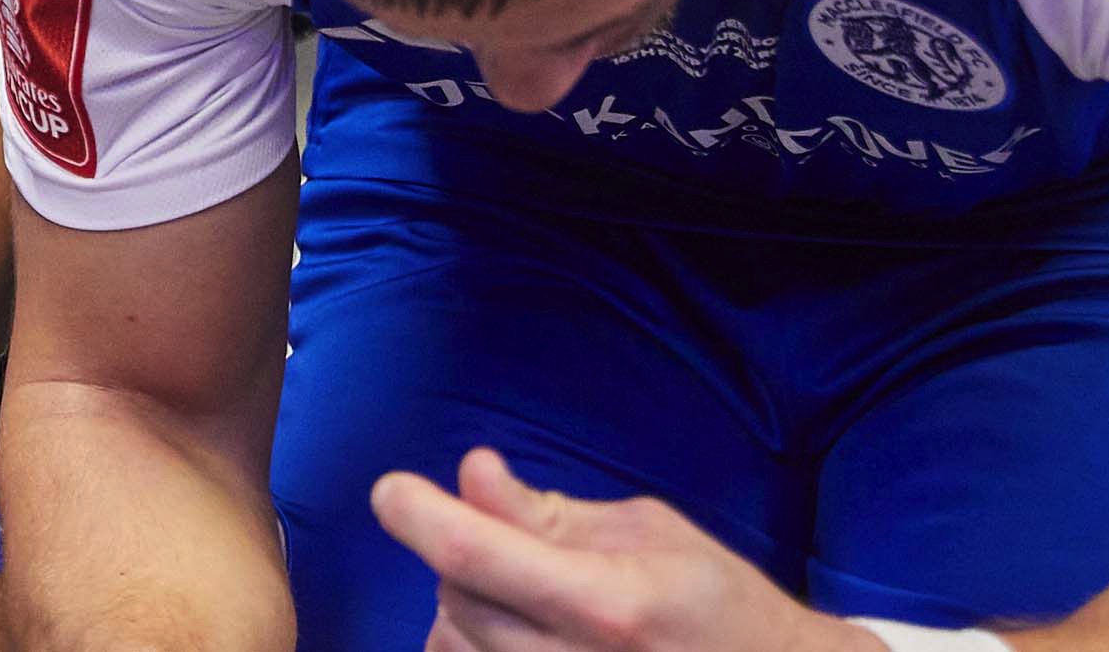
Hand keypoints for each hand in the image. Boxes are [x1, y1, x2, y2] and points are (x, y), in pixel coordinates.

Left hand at [373, 449, 866, 651]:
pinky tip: (511, 634)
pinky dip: (471, 649)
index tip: (393, 491)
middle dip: (457, 560)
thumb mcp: (645, 535)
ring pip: (453, 649)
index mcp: (607, 604)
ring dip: (462, 615)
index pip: (471, 554)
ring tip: (519, 599)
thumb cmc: (715, 603)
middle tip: (501, 545)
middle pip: (455, 603)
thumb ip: (547, 512)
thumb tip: (470, 474)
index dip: (416, 514)